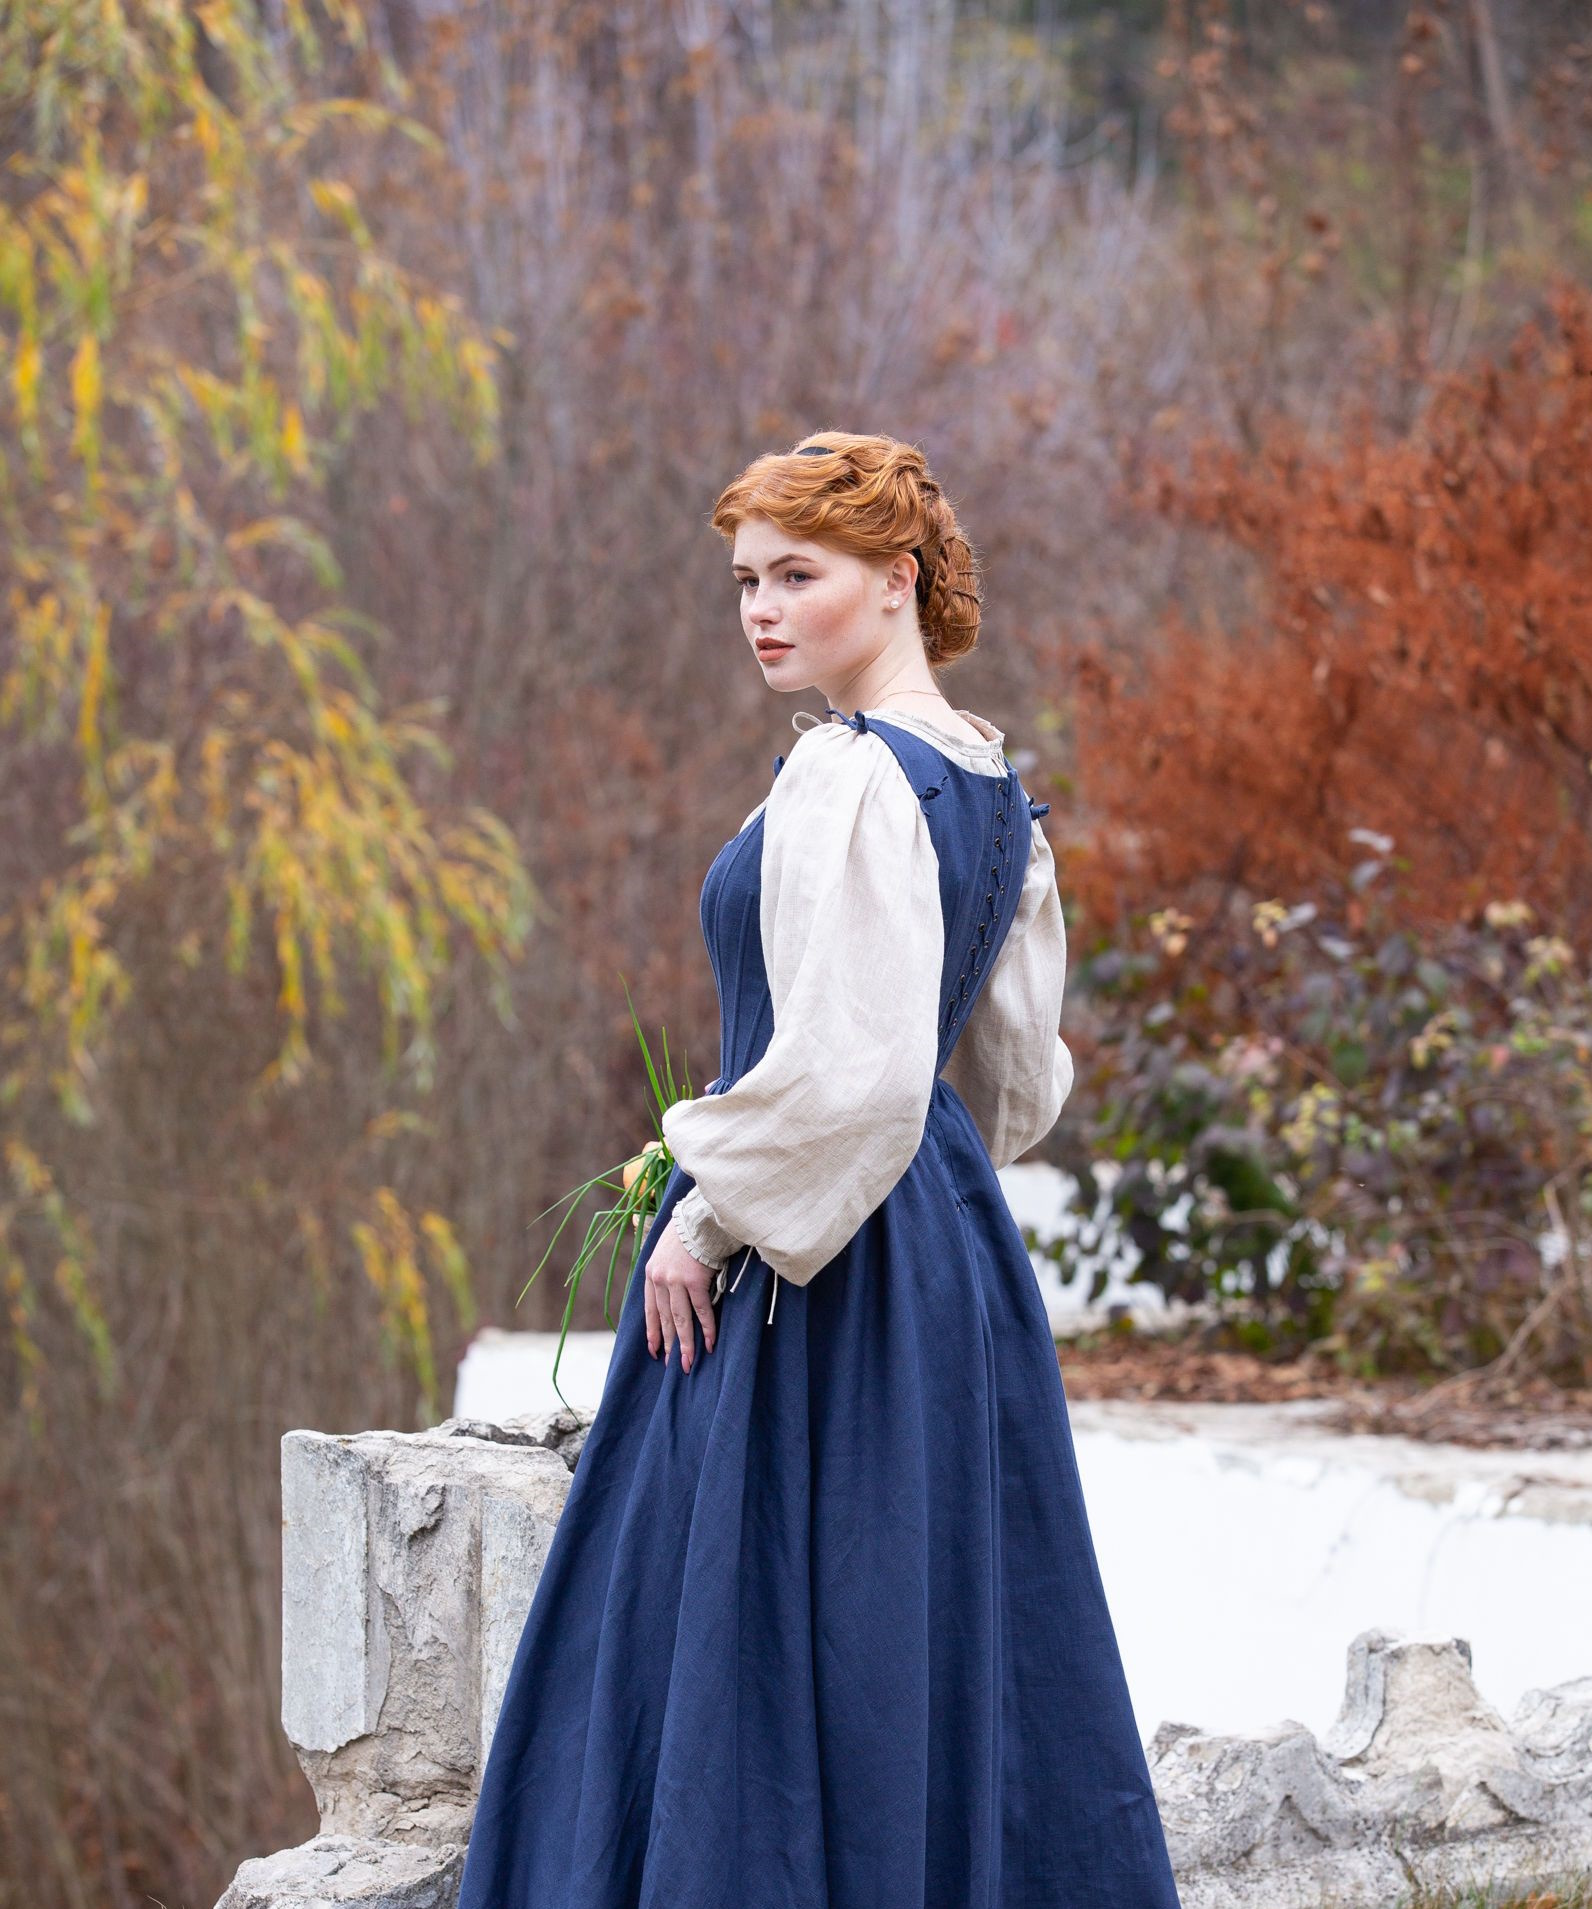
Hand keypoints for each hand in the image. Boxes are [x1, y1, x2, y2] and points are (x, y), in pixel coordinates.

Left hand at [644, 1216, 717, 1372]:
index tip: (654, 1350)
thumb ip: (664, 1271)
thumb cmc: (687, 1232)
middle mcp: (660, 1279)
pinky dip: (707, 1329)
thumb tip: (670, 1293)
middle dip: (669, 1344)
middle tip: (672, 1365)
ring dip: (685, 1343)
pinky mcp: (694, 1281)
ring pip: (680, 1319)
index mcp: (651, 1273)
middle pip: (664, 1319)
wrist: (700, 1217)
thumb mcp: (665, 1251)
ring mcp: (676, 1281)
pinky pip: (701, 1311)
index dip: (652, 1332)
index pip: (649, 1310)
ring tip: (687, 1363)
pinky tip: (709, 1343)